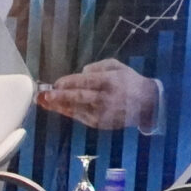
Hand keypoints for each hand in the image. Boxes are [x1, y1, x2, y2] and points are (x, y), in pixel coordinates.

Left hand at [37, 59, 159, 130]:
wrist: (147, 104)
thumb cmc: (129, 81)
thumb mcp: (117, 67)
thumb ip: (98, 67)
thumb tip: (82, 73)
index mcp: (110, 81)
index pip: (85, 82)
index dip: (68, 82)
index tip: (55, 83)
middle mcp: (105, 98)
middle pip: (78, 97)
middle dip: (59, 96)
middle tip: (44, 96)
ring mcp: (102, 113)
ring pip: (76, 109)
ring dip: (58, 106)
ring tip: (43, 102)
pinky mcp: (100, 124)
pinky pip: (80, 117)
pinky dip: (68, 112)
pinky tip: (58, 108)